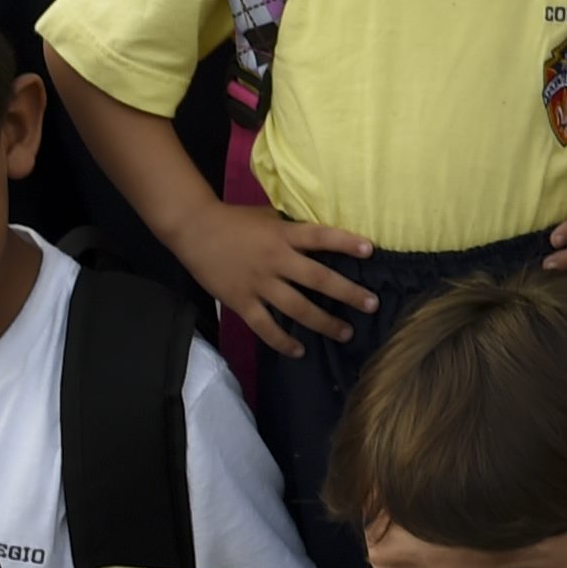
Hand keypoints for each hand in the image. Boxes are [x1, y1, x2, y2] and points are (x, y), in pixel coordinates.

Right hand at [183, 203, 380, 345]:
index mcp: (283, 234)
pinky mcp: (241, 301)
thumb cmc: (236, 221)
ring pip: (296, 307)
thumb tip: (325, 238)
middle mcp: (275, 259)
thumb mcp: (269, 217)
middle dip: (347, 292)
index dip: (345, 243)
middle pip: (317, 278)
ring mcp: (258, 283)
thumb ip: (293, 230)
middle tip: (372, 304)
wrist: (194, 229)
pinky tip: (300, 351)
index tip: (370, 251)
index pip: (320, 237)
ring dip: (323, 322)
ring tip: (345, 333)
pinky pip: (265, 326)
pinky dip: (282, 341)